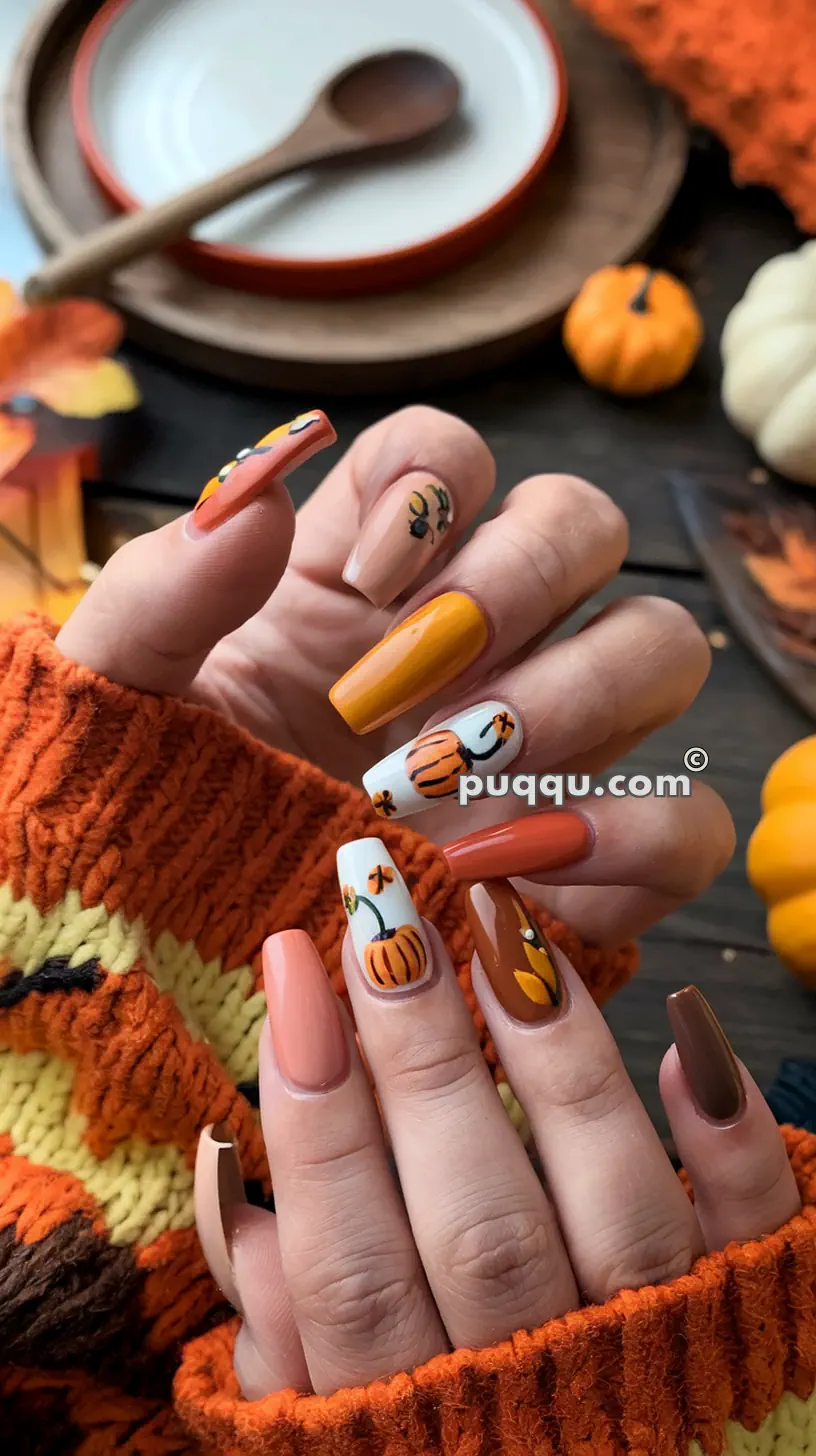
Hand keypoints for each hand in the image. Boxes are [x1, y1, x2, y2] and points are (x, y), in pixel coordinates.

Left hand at [57, 405, 734, 944]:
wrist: (193, 958)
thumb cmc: (153, 818)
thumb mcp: (122, 703)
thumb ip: (162, 591)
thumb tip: (258, 495)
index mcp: (362, 581)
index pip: (448, 455)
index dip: (431, 483)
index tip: (365, 580)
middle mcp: (474, 644)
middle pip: (583, 523)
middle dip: (518, 584)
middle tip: (415, 682)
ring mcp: (543, 747)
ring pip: (660, 647)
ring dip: (578, 698)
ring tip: (450, 782)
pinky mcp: (587, 860)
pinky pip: (687, 821)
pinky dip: (629, 838)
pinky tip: (505, 868)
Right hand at [194, 863, 800, 1399]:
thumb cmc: (454, 1437)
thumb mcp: (341, 1425)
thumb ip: (289, 1329)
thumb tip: (238, 1193)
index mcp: (423, 1422)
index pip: (349, 1270)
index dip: (313, 1121)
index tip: (289, 968)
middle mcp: (544, 1390)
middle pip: (478, 1222)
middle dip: (419, 1056)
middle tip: (383, 909)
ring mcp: (660, 1350)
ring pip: (613, 1209)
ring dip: (556, 1064)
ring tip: (500, 929)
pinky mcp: (753, 1314)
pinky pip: (754, 1233)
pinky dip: (726, 1138)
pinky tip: (686, 1028)